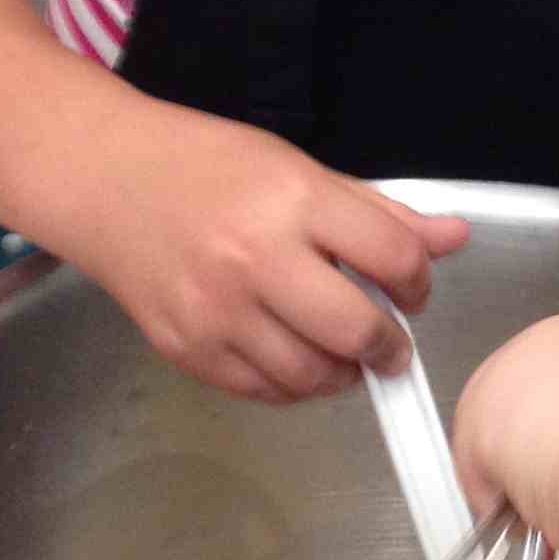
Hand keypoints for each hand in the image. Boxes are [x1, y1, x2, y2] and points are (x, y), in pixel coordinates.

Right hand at [69, 97, 469, 401]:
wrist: (106, 181)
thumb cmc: (206, 168)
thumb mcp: (299, 169)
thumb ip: (378, 212)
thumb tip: (452, 237)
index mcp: (293, 201)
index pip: (393, 258)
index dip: (419, 281)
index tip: (411, 288)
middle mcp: (255, 260)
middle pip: (357, 331)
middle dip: (389, 346)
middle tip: (389, 341)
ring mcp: (217, 312)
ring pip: (313, 376)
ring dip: (343, 372)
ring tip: (341, 348)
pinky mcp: (187, 350)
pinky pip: (263, 391)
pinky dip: (293, 384)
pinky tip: (295, 354)